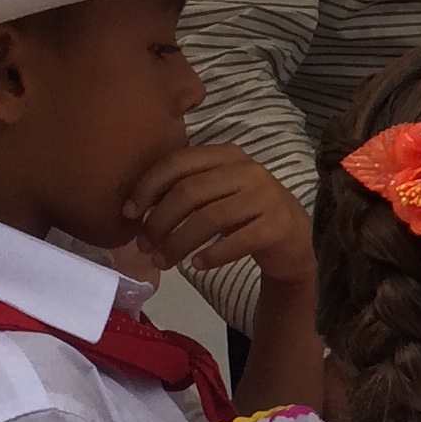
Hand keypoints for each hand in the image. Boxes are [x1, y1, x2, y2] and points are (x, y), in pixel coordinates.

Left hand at [125, 146, 314, 291]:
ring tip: (162, 262)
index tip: (128, 213)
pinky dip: (212, 255)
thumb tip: (134, 208)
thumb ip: (184, 188)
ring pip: (209, 218)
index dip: (148, 186)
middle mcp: (249, 170)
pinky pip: (237, 241)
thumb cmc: (243, 215)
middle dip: (159, 221)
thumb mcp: (216, 192)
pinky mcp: (277, 226)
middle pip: (190, 192)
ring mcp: (266, 197)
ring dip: (178, 243)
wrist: (292, 240)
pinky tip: (197, 266)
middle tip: (144, 246)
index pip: (178, 162)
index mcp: (227, 155)